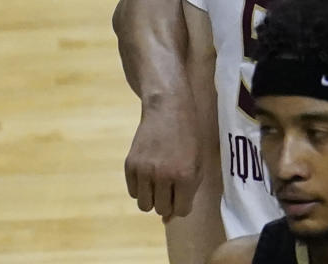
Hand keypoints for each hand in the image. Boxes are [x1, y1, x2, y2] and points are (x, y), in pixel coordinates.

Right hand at [125, 95, 201, 218]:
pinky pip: (133, 192)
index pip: (181, 210)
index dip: (182, 205)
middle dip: (168, 202)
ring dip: (153, 198)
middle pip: (162, 209)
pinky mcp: (130, 165)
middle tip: (171, 185)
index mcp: (186, 175)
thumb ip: (188, 190)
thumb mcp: (197, 161)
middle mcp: (164, 175)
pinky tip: (149, 173)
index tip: (182, 194)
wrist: (168, 108)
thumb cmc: (188, 136)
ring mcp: (145, 170)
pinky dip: (141, 188)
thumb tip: (168, 220)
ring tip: (159, 182)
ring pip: (145, 205)